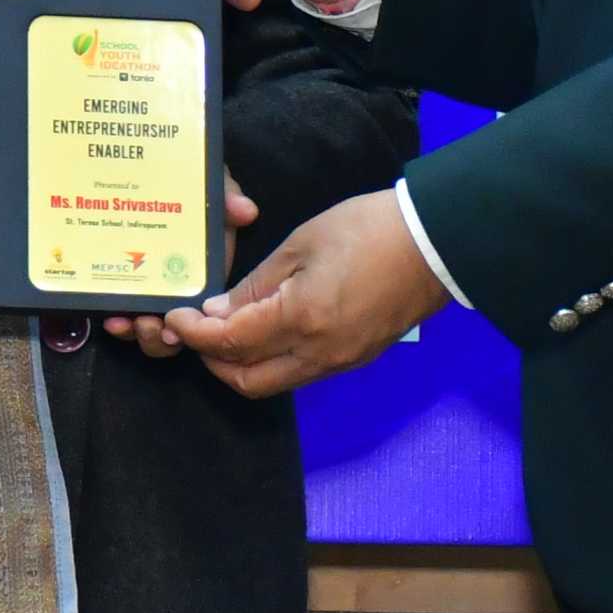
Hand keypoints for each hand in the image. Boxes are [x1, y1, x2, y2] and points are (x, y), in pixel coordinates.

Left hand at [111, 170, 256, 357]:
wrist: (142, 167)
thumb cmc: (185, 179)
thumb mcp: (209, 184)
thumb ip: (226, 196)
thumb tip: (245, 211)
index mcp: (204, 272)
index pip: (207, 310)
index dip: (197, 327)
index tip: (180, 328)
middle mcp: (179, 288)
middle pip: (176, 330)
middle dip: (160, 337)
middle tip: (150, 325)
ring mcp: (149, 290)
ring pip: (148, 330)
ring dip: (137, 334)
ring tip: (124, 323)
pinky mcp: (120, 286)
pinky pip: (121, 314)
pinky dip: (116, 324)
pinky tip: (105, 317)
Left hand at [158, 189, 443, 397]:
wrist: (436, 243)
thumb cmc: (368, 230)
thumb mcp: (302, 244)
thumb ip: (257, 285)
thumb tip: (218, 313)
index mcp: (301, 319)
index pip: (229, 343)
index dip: (194, 334)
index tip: (175, 317)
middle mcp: (318, 353)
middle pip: (247, 381)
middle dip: (211, 360)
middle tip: (194, 330)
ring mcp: (339, 362)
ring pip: (273, 382)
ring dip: (240, 365)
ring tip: (224, 330)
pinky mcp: (354, 360)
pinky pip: (299, 373)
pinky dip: (271, 361)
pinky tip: (263, 332)